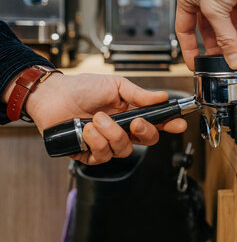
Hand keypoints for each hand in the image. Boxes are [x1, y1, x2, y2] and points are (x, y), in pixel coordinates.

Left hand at [22, 73, 185, 164]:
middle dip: (144, 132)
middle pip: (147, 140)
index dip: (170, 125)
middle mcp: (122, 130)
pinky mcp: (90, 154)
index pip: (157, 123)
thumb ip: (139, 94)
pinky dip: (96, 142)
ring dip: (111, 134)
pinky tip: (88, 130)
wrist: (53, 96)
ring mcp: (107, 143)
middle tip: (134, 121)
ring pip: (124, 150)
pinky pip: (103, 157)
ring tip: (96, 119)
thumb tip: (162, 97)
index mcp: (132, 113)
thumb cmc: (82, 88)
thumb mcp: (115, 85)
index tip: (178, 124)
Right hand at [176, 0, 236, 69]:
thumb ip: (225, 38)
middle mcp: (207, 1)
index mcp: (188, 1)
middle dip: (222, 49)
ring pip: (234, 28)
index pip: (186, 32)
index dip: (191, 49)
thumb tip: (233, 59)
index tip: (197, 65)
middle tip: (227, 65)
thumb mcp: (215, 10)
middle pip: (214, 32)